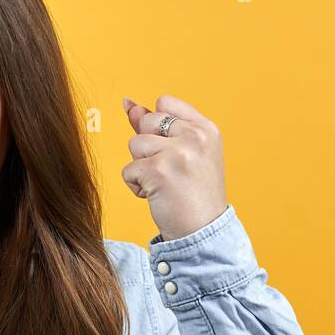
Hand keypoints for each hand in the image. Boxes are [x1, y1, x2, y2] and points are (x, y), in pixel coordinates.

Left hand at [121, 95, 227, 240]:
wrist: (203, 231)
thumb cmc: (193, 194)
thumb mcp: (186, 153)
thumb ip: (159, 127)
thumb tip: (129, 105)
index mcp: (206, 128)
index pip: (165, 102)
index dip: (156, 125)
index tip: (168, 150)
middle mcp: (195, 136)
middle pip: (146, 123)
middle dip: (148, 148)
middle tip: (170, 171)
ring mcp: (178, 152)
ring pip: (134, 145)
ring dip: (141, 168)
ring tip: (164, 184)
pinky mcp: (158, 170)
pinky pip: (128, 170)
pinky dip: (136, 186)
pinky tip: (157, 196)